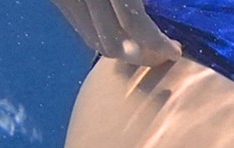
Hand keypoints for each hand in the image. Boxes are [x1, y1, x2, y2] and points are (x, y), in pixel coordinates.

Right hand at [51, 0, 180, 66]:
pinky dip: (106, 38)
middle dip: (143, 56)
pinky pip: (84, 29)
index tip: (176, 51)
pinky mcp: (57, 0)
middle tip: (163, 54)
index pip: (135, 26)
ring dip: (124, 52)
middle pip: (113, 44)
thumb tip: (164, 21)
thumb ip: (144, 1)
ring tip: (147, 48)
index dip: (158, 43)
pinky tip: (125, 37)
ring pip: (96, 42)